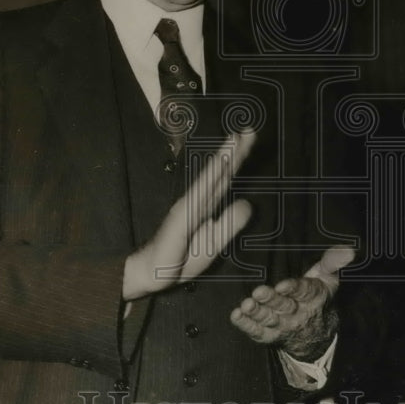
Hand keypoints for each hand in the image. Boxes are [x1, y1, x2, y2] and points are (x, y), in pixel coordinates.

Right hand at [123, 131, 255, 300]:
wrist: (154, 274)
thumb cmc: (181, 259)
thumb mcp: (215, 242)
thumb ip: (231, 223)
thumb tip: (247, 202)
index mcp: (207, 206)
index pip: (226, 179)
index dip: (238, 159)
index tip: (249, 139)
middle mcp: (199, 200)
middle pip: (222, 172)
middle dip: (236, 150)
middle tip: (250, 129)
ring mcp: (190, 205)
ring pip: (212, 177)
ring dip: (225, 157)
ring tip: (237, 138)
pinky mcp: (183, 214)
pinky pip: (201, 192)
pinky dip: (211, 175)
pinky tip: (221, 162)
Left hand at [230, 246, 354, 359]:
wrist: (316, 333)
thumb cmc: (317, 296)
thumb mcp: (327, 277)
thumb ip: (332, 262)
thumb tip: (347, 250)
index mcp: (314, 298)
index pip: (304, 292)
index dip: (293, 289)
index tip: (282, 285)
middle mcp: (298, 314)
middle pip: (284, 306)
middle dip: (271, 300)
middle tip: (258, 292)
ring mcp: (283, 326)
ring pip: (269, 319)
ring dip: (257, 313)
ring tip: (246, 304)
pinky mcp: (269, 335)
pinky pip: (257, 332)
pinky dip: (246, 325)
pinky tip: (236, 316)